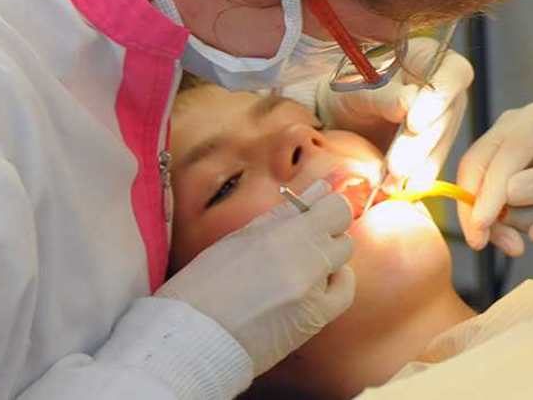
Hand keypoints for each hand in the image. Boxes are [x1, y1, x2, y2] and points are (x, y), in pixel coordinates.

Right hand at [156, 181, 355, 375]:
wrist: (189, 343)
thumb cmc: (203, 287)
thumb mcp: (238, 238)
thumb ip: (284, 214)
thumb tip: (320, 189)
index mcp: (284, 237)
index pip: (336, 208)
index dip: (327, 207)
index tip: (313, 211)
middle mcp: (306, 264)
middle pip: (341, 233)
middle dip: (325, 231)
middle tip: (298, 240)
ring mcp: (313, 295)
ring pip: (343, 260)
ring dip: (326, 257)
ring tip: (296, 266)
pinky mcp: (314, 322)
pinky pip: (343, 293)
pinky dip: (332, 285)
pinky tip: (310, 286)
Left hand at [317, 37, 472, 175]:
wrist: (335, 114)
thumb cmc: (346, 88)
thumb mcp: (358, 86)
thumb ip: (384, 93)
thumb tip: (408, 103)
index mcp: (429, 57)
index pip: (453, 72)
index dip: (439, 98)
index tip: (413, 124)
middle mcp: (443, 87)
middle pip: (448, 114)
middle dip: (421, 143)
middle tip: (397, 165)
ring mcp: (442, 118)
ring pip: (442, 142)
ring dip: (420, 165)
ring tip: (393, 182)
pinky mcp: (433, 146)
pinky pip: (433, 161)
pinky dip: (417, 177)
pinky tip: (404, 188)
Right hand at [456, 103, 532, 253]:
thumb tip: (509, 193)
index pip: (502, 159)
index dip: (487, 194)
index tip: (480, 228)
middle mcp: (512, 125)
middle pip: (476, 167)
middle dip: (477, 209)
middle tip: (482, 244)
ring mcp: (503, 141)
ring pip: (476, 183)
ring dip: (492, 218)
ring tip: (519, 241)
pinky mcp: (500, 162)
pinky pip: (485, 192)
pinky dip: (497, 217)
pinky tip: (519, 231)